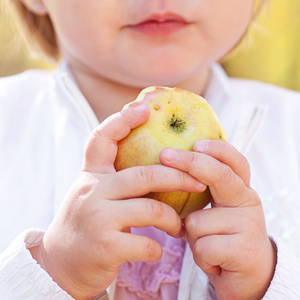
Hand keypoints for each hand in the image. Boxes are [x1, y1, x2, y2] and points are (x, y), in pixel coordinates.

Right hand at [29, 103, 204, 299]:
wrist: (60, 264)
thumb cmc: (86, 224)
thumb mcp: (94, 195)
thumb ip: (115, 180)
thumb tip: (156, 164)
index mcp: (90, 176)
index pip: (101, 139)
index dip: (122, 120)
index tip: (144, 108)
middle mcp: (92, 192)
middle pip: (144, 174)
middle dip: (178, 176)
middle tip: (199, 180)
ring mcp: (98, 218)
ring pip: (151, 209)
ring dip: (172, 219)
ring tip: (178, 226)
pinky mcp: (105, 246)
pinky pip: (147, 243)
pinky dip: (158, 248)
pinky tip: (157, 249)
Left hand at [160, 141, 276, 299]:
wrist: (246, 275)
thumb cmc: (220, 236)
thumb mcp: (211, 210)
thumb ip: (198, 192)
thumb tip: (164, 169)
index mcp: (240, 188)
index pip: (234, 161)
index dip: (216, 149)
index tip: (195, 143)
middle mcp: (248, 200)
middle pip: (219, 175)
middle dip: (189, 163)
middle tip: (164, 155)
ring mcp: (249, 224)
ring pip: (197, 221)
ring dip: (192, 236)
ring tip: (206, 244)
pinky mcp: (244, 250)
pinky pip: (202, 246)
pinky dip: (200, 256)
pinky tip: (213, 260)